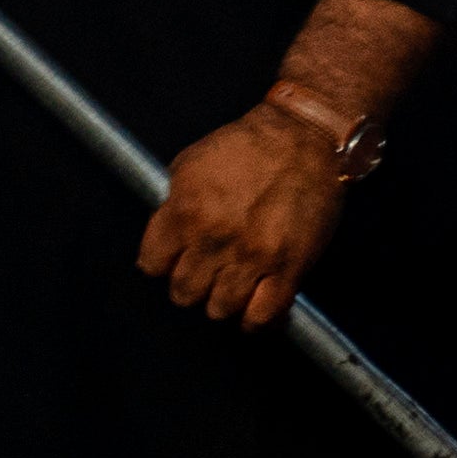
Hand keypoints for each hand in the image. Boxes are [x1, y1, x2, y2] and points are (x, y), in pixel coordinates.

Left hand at [141, 91, 358, 328]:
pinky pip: (262, 315)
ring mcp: (253, 257)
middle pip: (183, 293)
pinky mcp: (288, 268)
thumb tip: (165, 236)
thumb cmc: (249, 144)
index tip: (173, 262)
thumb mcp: (190, 163)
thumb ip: (173, 203)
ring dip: (222, 301)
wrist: (303, 136)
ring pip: (219, 309)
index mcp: (185, 211)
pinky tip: (253, 310)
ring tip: (231, 286)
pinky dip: (254, 320)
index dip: (162, 265)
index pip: (152, 265)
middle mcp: (214, 239)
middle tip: (204, 273)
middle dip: (190, 285)